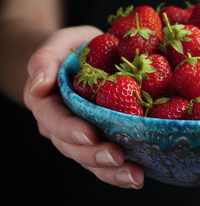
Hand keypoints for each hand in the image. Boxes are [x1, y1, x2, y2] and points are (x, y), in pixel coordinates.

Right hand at [23, 26, 143, 188]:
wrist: (85, 59)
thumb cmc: (72, 49)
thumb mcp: (59, 43)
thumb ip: (44, 59)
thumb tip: (38, 86)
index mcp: (47, 103)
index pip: (54, 120)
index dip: (70, 130)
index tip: (90, 135)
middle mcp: (62, 125)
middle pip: (73, 148)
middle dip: (95, 156)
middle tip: (117, 158)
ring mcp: (81, 135)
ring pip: (91, 160)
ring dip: (112, 172)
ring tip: (135, 177)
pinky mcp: (101, 138)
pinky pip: (107, 159)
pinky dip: (121, 170)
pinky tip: (139, 175)